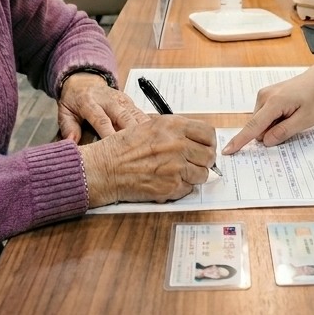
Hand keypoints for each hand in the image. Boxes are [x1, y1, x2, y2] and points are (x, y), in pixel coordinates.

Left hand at [57, 74, 149, 140]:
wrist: (83, 81)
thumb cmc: (74, 101)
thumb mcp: (64, 112)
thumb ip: (68, 127)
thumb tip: (71, 143)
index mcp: (89, 102)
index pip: (101, 120)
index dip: (109, 134)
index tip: (114, 149)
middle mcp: (108, 99)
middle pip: (123, 116)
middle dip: (131, 133)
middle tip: (138, 149)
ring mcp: (120, 99)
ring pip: (135, 114)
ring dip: (144, 129)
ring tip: (152, 144)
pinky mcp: (129, 101)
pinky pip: (141, 113)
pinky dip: (148, 124)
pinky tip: (155, 136)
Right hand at [78, 116, 215, 206]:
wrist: (105, 168)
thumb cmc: (122, 148)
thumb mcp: (149, 126)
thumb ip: (174, 130)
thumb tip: (195, 138)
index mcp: (173, 126)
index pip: (208, 133)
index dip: (209, 142)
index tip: (205, 147)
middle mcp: (177, 144)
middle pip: (209, 155)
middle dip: (203, 161)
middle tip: (193, 163)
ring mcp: (176, 167)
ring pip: (202, 174)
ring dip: (193, 175)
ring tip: (177, 173)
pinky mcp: (171, 186)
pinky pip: (189, 188)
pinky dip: (181, 187)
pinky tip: (167, 181)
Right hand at [222, 73, 313, 153]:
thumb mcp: (304, 120)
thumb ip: (283, 132)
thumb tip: (264, 141)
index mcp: (274, 103)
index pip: (254, 126)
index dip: (240, 140)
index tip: (227, 150)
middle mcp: (264, 96)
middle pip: (257, 126)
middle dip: (269, 132)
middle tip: (291, 124)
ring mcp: (263, 94)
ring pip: (260, 122)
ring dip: (272, 125)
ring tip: (290, 115)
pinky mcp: (264, 95)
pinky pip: (263, 115)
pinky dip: (272, 119)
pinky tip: (286, 112)